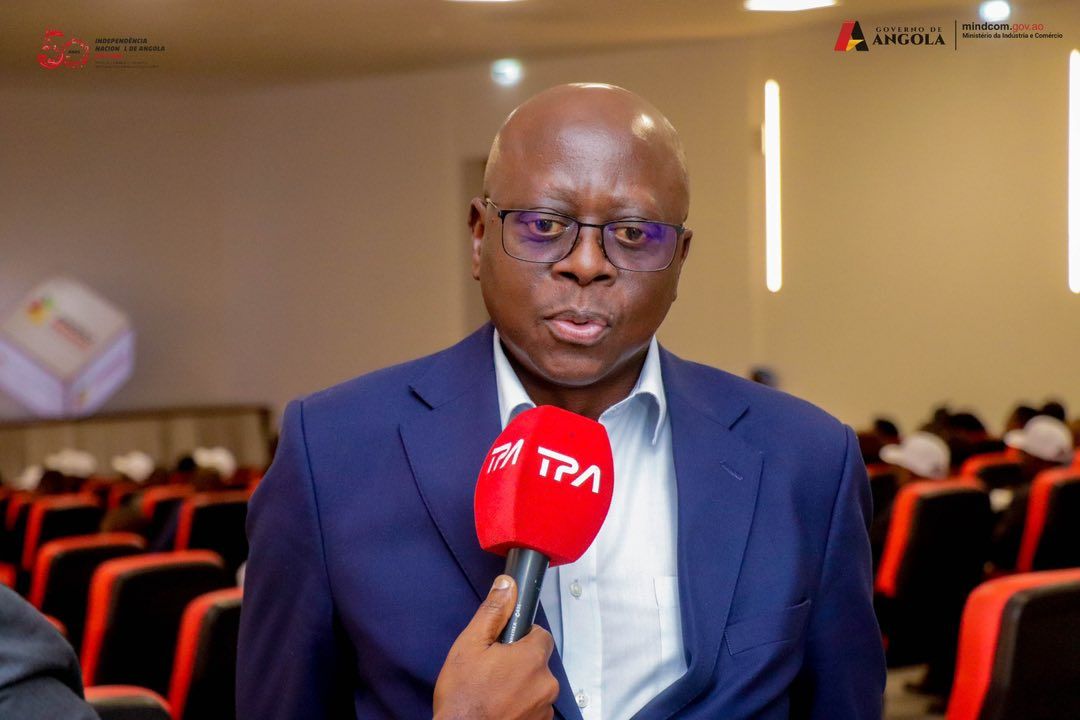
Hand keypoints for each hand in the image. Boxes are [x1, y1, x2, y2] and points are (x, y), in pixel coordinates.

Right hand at [433, 575, 558, 719]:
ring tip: (492, 694)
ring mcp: (545, 709)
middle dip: (519, 664)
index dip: (521, 637)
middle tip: (491, 672)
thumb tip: (507, 585)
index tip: (502, 647)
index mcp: (533, 658)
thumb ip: (493, 613)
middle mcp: (546, 684)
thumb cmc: (463, 697)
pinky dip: (521, 707)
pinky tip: (499, 709)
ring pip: (536, 686)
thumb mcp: (470, 646)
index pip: (541, 634)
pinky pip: (535, 708)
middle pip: (538, 662)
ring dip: (520, 687)